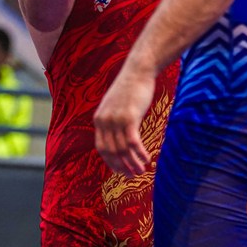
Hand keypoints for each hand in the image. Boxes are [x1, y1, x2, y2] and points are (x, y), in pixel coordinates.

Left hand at [93, 57, 155, 174]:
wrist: (138, 71)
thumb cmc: (130, 89)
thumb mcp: (116, 106)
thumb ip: (114, 121)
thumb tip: (119, 138)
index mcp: (99, 120)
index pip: (101, 148)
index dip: (111, 162)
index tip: (121, 171)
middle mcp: (104, 121)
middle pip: (112, 152)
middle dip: (123, 166)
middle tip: (133, 175)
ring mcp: (116, 120)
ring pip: (123, 149)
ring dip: (133, 163)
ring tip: (142, 170)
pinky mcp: (129, 118)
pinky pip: (133, 142)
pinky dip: (139, 153)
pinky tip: (147, 159)